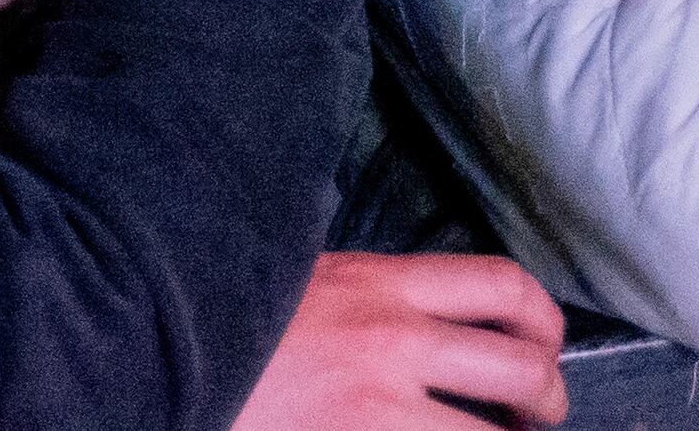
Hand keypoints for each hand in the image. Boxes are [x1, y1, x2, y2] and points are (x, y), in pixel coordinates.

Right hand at [237, 253, 570, 428]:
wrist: (148, 349)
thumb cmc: (220, 319)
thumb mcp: (295, 281)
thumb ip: (363, 292)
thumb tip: (417, 313)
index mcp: (377, 283)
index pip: (501, 285)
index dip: (545, 321)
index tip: (544, 346)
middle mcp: (392, 340)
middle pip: (523, 367)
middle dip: (551, 400)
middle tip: (541, 417)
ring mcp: (377, 409)